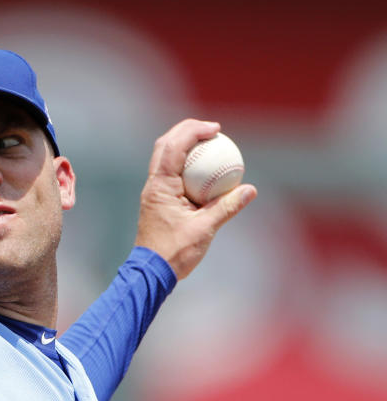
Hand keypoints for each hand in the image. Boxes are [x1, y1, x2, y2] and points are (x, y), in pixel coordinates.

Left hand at [134, 119, 257, 279]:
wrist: (151, 271)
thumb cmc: (175, 252)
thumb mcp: (205, 229)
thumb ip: (227, 207)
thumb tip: (250, 189)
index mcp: (160, 187)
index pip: (174, 147)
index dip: (193, 131)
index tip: (215, 129)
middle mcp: (153, 185)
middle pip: (165, 145)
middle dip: (186, 130)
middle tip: (211, 129)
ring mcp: (153, 192)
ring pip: (165, 158)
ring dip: (184, 144)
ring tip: (208, 142)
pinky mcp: (157, 200)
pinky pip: (171, 173)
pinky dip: (185, 164)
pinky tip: (204, 169)